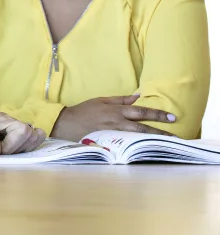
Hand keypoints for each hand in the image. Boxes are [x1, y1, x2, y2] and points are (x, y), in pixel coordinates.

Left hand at [0, 106, 45, 156]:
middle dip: (13, 148)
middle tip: (1, 152)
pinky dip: (30, 145)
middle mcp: (3, 119)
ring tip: (9, 151)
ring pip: (33, 134)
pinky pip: (36, 136)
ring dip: (23, 147)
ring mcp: (13, 122)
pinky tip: (18, 149)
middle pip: (24, 130)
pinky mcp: (20, 128)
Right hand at [51, 95, 175, 140]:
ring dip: (153, 139)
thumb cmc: (84, 110)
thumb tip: (138, 96)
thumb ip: (120, 99)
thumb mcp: (101, 100)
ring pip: (138, 136)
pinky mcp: (109, 142)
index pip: (140, 111)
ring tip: (167, 143)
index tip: (172, 117)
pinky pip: (128, 144)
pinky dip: (139, 145)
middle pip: (142, 126)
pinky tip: (149, 148)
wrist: (67, 123)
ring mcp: (114, 133)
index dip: (157, 114)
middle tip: (176, 135)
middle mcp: (117, 122)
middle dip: (160, 129)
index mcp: (116, 110)